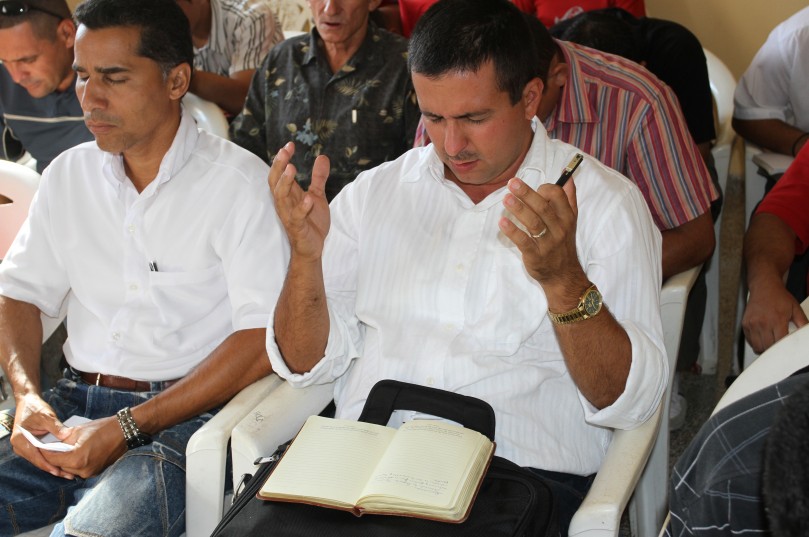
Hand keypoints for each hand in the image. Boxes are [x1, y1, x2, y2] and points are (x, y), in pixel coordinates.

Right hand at [10, 393, 70, 477]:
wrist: (28, 402)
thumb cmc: (35, 408)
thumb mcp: (46, 416)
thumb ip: (55, 427)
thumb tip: (66, 436)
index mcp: (20, 440)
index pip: (35, 456)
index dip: (48, 465)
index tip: (59, 471)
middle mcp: (19, 446)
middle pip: (37, 461)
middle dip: (52, 468)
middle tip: (68, 475)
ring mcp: (24, 447)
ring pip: (39, 460)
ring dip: (52, 466)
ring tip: (66, 473)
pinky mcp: (30, 446)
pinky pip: (40, 456)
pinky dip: (50, 460)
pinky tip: (61, 465)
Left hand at [42, 416, 126, 479]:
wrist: (124, 431)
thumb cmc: (102, 428)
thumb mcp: (78, 431)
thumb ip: (62, 441)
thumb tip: (51, 445)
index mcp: (77, 459)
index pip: (53, 459)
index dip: (45, 453)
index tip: (40, 447)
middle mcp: (83, 470)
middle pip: (60, 466)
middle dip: (55, 457)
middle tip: (51, 448)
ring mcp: (90, 472)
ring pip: (70, 469)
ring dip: (65, 461)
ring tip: (64, 451)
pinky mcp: (96, 472)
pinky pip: (80, 469)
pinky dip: (76, 463)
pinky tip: (76, 454)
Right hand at [268, 142, 330, 261]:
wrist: (313, 248)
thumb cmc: (311, 222)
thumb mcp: (317, 196)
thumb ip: (318, 178)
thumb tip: (322, 156)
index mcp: (288, 194)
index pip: (280, 173)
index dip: (282, 159)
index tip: (289, 144)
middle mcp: (285, 203)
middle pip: (275, 182)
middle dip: (278, 166)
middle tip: (285, 151)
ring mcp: (289, 215)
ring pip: (281, 198)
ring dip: (285, 183)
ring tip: (292, 169)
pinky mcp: (297, 228)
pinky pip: (296, 217)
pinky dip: (302, 208)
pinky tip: (309, 198)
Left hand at [498, 177, 587, 304]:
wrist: (563, 275)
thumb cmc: (563, 243)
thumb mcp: (571, 220)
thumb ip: (569, 197)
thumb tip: (567, 176)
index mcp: (567, 217)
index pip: (558, 196)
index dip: (544, 188)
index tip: (533, 187)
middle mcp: (559, 228)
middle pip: (543, 207)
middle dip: (527, 193)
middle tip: (512, 183)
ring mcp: (547, 243)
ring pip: (533, 223)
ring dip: (519, 209)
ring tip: (506, 198)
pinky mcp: (535, 255)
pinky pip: (523, 241)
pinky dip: (512, 231)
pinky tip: (502, 222)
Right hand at [743, 284, 808, 352]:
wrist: (764, 287)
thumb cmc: (779, 297)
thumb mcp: (795, 309)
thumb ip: (803, 323)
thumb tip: (807, 335)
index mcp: (777, 320)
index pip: (780, 343)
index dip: (784, 348)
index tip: (787, 347)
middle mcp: (763, 323)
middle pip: (768, 347)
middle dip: (774, 349)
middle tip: (778, 345)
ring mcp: (752, 324)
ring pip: (757, 346)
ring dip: (764, 348)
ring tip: (770, 343)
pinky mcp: (745, 324)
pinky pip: (750, 341)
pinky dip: (756, 343)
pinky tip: (762, 337)